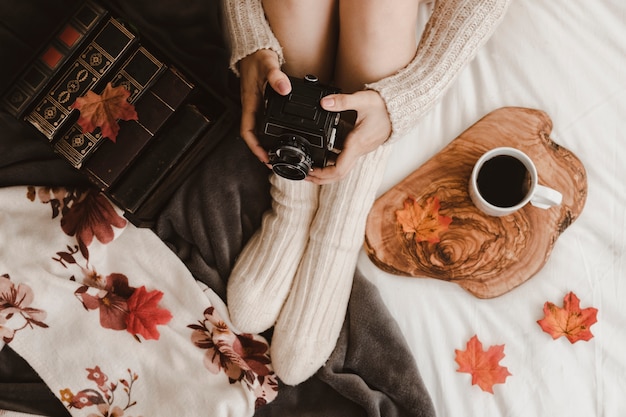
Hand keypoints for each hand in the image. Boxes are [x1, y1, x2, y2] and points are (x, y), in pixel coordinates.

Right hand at [238, 49, 291, 165]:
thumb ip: (276, 77)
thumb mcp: (268, 66)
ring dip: (267, 144)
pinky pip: (265, 122)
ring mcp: (258, 107)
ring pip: (259, 131)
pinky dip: (272, 132)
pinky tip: (282, 135)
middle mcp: (253, 108)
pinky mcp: (263, 103)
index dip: (255, 147)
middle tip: (276, 163)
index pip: (248, 132)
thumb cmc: (257, 58)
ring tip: (280, 154)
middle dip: (263, 151)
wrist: (254, 50)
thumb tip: (285, 88)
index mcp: (251, 103)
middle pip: (254, 136)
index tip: (265, 158)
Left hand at [307, 90, 391, 184]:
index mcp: (356, 144)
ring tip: (310, 167)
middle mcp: (358, 151)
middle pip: (338, 175)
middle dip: (320, 178)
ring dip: (326, 172)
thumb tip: (324, 103)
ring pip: (342, 169)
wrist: (400, 109)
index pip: (338, 169)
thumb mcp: (362, 100)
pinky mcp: (360, 146)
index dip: (322, 174)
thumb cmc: (384, 106)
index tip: (309, 171)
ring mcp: (360, 150)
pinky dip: (332, 161)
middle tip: (305, 175)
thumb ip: (342, 101)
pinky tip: (323, 154)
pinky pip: (345, 160)